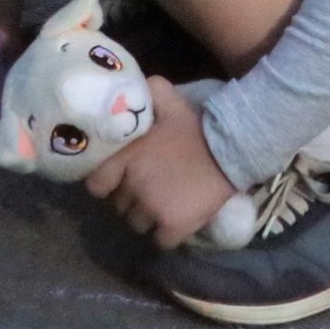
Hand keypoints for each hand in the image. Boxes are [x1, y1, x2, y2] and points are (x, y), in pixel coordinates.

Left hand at [84, 78, 237, 248]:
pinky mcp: (173, 227)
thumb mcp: (170, 102)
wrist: (232, 151)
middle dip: (130, 198)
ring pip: (137, 224)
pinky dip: (165, 235)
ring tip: (163, 204)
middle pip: (119, 206)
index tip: (118, 180)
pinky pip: (159, 241)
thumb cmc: (198, 127)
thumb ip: (147, 92)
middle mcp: (134, 187)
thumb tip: (132, 87)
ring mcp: (152, 209)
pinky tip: (176, 221)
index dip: (106, 184)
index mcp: (127, 159)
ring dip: (147, 217)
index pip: (96, 185)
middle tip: (148, 188)